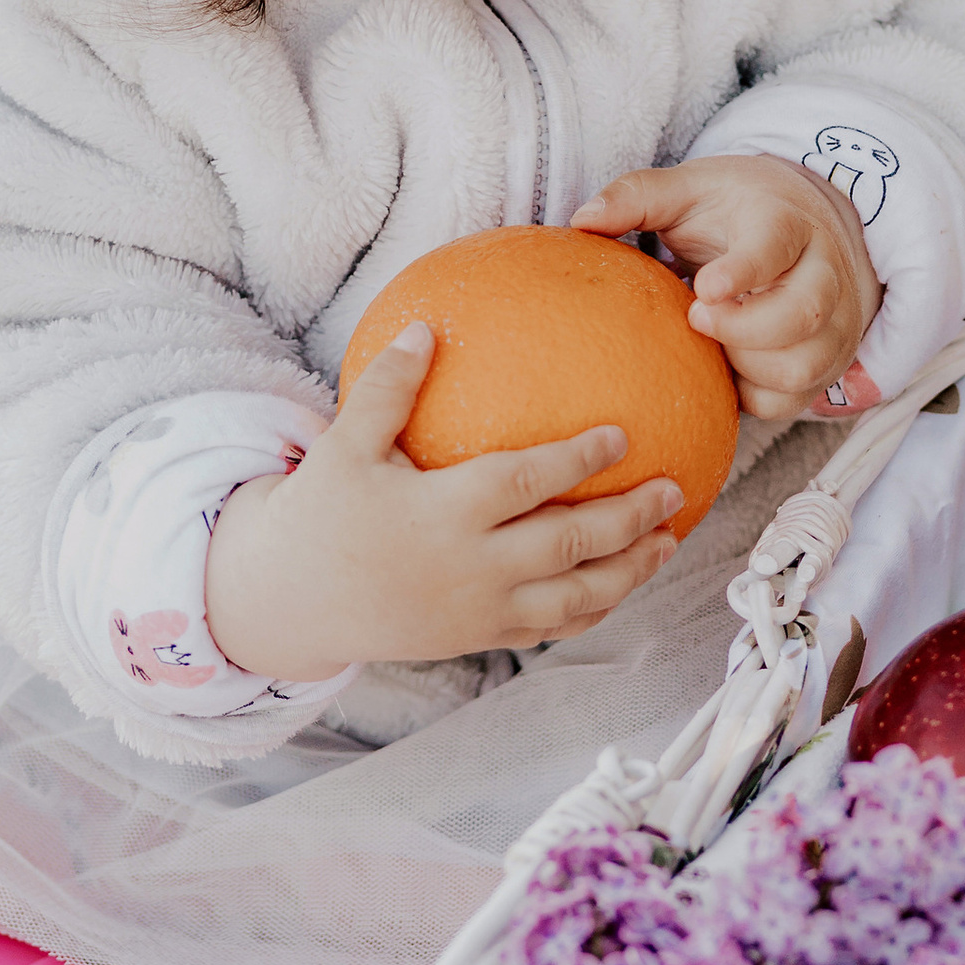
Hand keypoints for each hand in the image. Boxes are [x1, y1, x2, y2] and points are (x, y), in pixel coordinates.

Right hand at [202, 324, 684, 675]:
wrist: (291, 604)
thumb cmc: (320, 514)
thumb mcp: (342, 447)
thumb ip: (387, 390)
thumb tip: (424, 328)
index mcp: (442, 514)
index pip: (526, 483)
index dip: (578, 461)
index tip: (622, 435)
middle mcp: (472, 567)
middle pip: (570, 543)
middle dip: (630, 519)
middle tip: (673, 490)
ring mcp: (481, 611)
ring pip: (575, 598)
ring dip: (629, 570)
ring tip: (668, 542)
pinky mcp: (480, 637)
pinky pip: (552, 628)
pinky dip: (595, 609)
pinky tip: (622, 584)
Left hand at [571, 155, 880, 421]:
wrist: (809, 223)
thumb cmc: (736, 209)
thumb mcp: (690, 189)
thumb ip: (637, 197)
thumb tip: (581, 220)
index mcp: (787, 222)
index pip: (777, 246)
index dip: (744, 271)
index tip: (704, 288)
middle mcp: (825, 272)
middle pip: (803, 313)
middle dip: (744, 329)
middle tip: (697, 318)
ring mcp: (835, 322)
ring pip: (804, 366)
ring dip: (749, 367)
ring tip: (711, 344)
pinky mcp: (828, 362)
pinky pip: (796, 400)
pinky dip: (756, 397)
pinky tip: (726, 372)